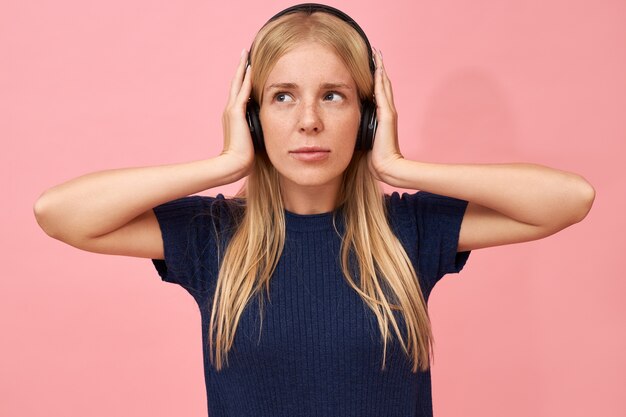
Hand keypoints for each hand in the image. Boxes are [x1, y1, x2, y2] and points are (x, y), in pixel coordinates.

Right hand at [220, 49, 255, 177]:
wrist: (234, 164)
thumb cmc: (245, 156)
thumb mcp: (252, 138)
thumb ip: (257, 129)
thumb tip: (270, 126)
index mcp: (234, 116)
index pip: (240, 93)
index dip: (244, 80)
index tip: (249, 68)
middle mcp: (230, 110)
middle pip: (236, 84)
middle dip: (241, 69)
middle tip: (244, 54)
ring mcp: (231, 111)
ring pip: (237, 84)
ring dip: (242, 69)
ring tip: (245, 55)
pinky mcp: (235, 113)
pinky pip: (242, 92)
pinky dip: (246, 80)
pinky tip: (250, 69)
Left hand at [367, 48, 404, 183]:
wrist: (387, 166)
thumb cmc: (374, 157)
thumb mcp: (363, 138)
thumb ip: (358, 129)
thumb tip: (344, 125)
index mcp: (380, 116)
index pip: (377, 91)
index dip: (373, 77)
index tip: (368, 64)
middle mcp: (387, 111)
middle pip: (382, 84)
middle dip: (377, 68)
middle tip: (374, 52)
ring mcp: (389, 112)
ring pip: (383, 84)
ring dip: (380, 69)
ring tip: (376, 54)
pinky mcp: (388, 115)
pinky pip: (383, 93)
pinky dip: (380, 80)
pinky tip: (377, 69)